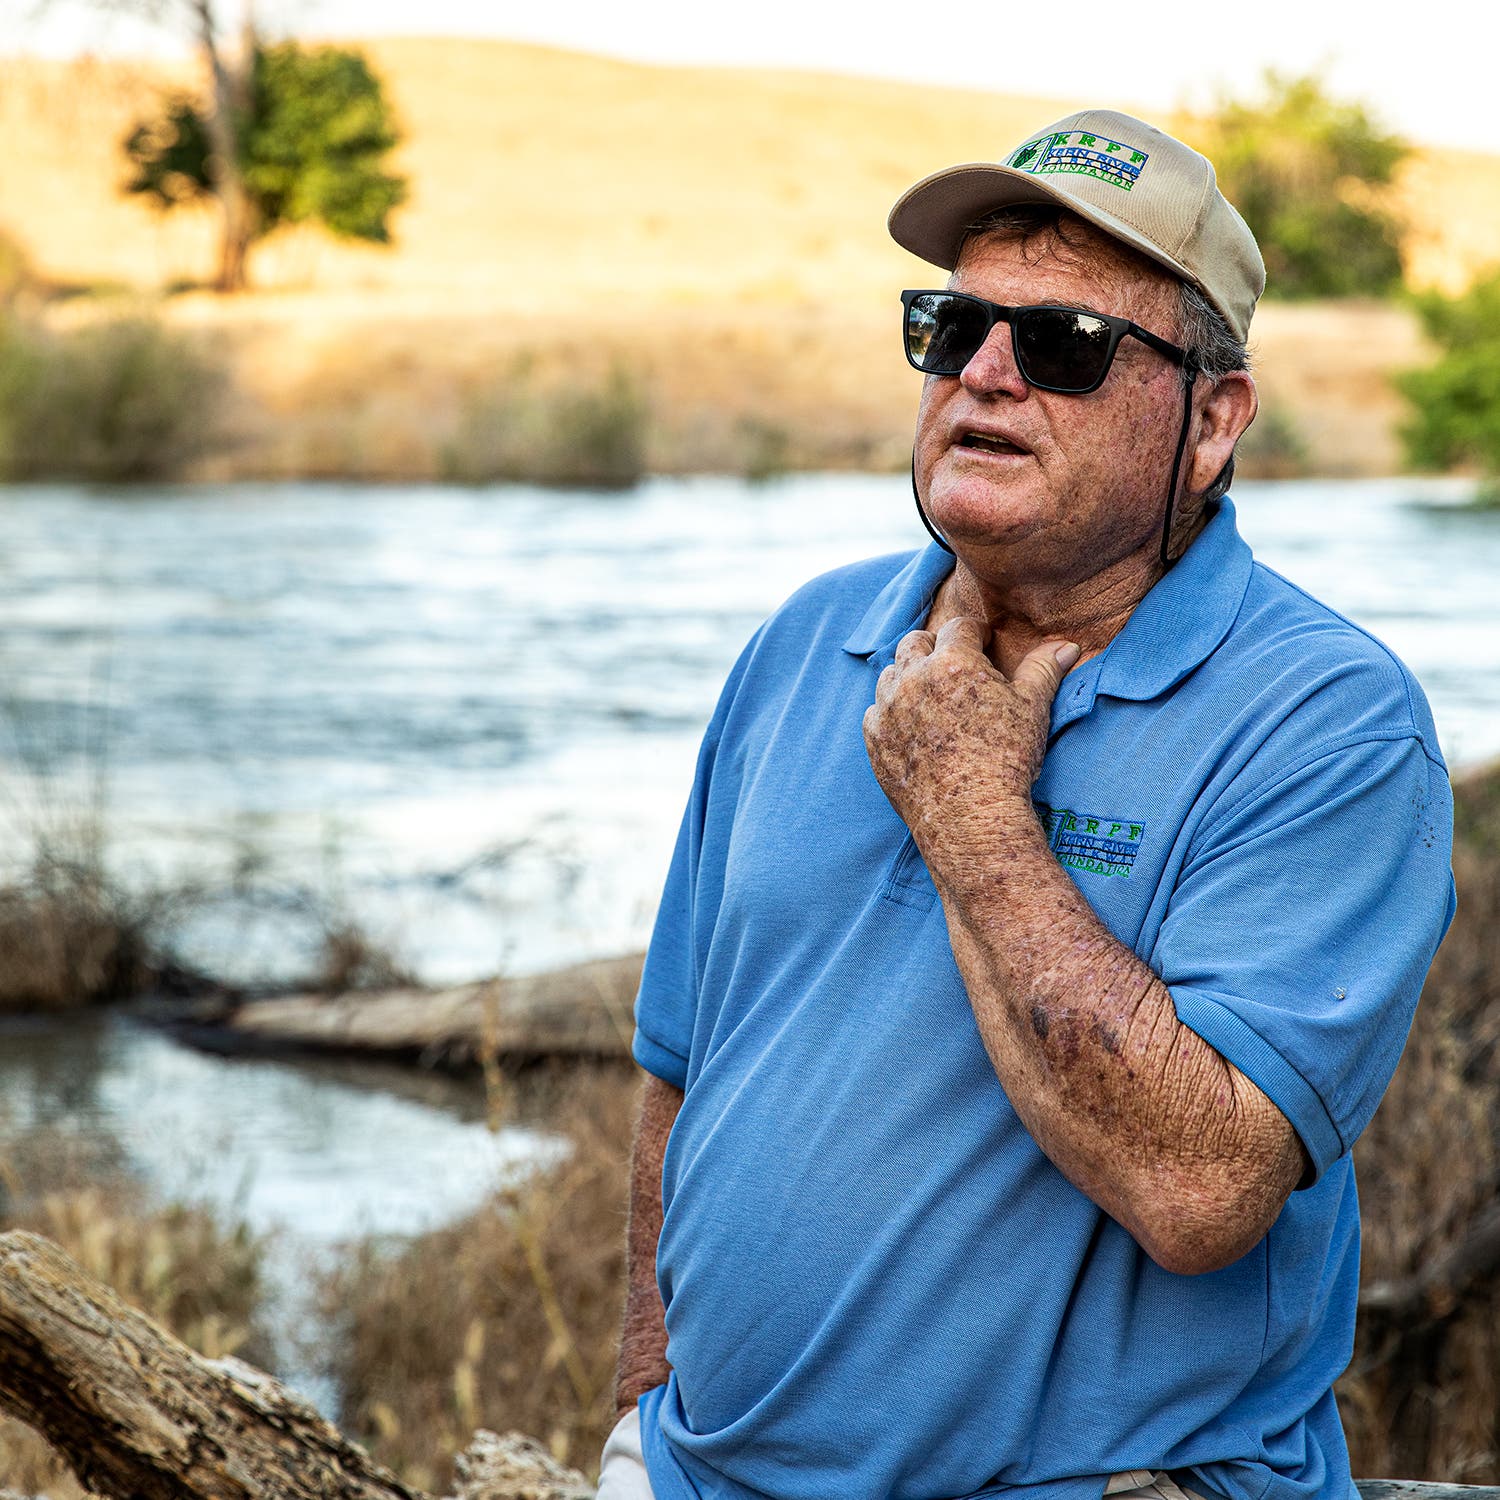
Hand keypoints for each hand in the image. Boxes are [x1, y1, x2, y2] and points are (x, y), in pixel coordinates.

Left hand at [862, 618, 1079, 862]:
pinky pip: (875, 712)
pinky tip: (911, 724)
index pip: (958, 627)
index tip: (982, 643)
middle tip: (954, 664)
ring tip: (931, 692)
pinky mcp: (875, 740)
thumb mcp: (1032, 709)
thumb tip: (1067, 646)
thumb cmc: (1007, 759)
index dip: (974, 633)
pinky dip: (891, 711)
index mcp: (953, 662)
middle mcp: (913, 679)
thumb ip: (1043, 669)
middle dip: (934, 646)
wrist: (971, 816)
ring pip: (890, 674)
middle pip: (915, 643)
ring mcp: (888, 710)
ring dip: (908, 676)